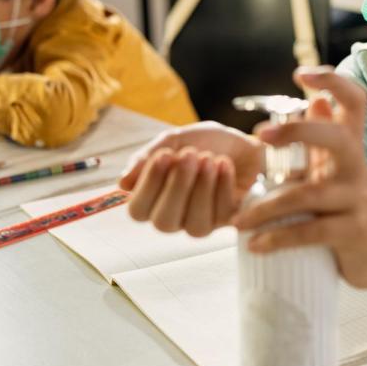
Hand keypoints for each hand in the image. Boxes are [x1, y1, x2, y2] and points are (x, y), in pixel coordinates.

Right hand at [119, 121, 264, 236]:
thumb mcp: (175, 140)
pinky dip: (222, 185)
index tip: (164, 155)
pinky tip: (224, 164)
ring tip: (209, 159)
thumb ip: (147, 157)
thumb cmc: (205, 142)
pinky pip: (221, 215)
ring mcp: (202, 222)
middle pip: (164, 223)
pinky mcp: (228, 221)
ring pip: (195, 225)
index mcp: (154, 199)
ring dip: (202, 188)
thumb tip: (122, 183)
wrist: (243, 141)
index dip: (149, 185)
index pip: (138, 210)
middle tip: (190, 154)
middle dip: (177, 187)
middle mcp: (174, 216)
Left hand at [231, 67, 366, 304]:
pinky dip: (277, 238)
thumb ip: (322, 140)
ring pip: (308, 194)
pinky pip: (310, 231)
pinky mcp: (353, 231)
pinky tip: (255, 244)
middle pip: (335, 137)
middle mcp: (357, 167)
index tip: (300, 75)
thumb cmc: (346, 208)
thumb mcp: (335, 171)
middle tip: (260, 136)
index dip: (333, 82)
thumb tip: (314, 100)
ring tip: (237, 222)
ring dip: (265, 208)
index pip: (355, 102)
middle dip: (298, 132)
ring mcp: (357, 199)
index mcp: (350, 147)